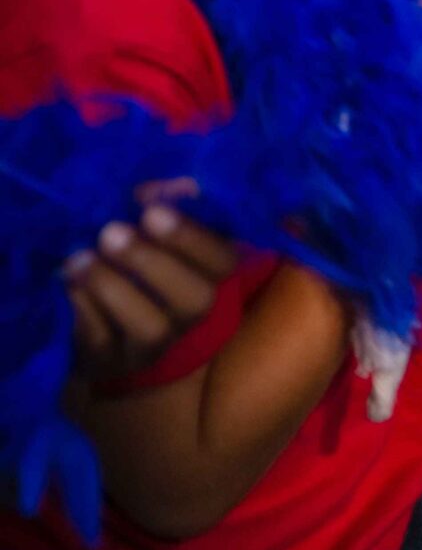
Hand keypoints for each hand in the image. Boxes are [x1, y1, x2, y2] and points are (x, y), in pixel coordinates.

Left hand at [65, 182, 238, 381]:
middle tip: (111, 231)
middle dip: (153, 263)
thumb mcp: (154, 236)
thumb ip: (161, 207)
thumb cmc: (137, 270)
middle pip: (195, 299)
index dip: (192, 238)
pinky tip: (70, 280)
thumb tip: (160, 188)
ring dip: (113, 287)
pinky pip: (103, 337)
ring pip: (150, 326)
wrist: (106, 335)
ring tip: (80, 258)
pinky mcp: (114, 361)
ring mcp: (155, 345)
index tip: (151, 211)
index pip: (222, 261)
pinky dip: (84, 306)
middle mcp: (192, 315)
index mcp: (211, 276)